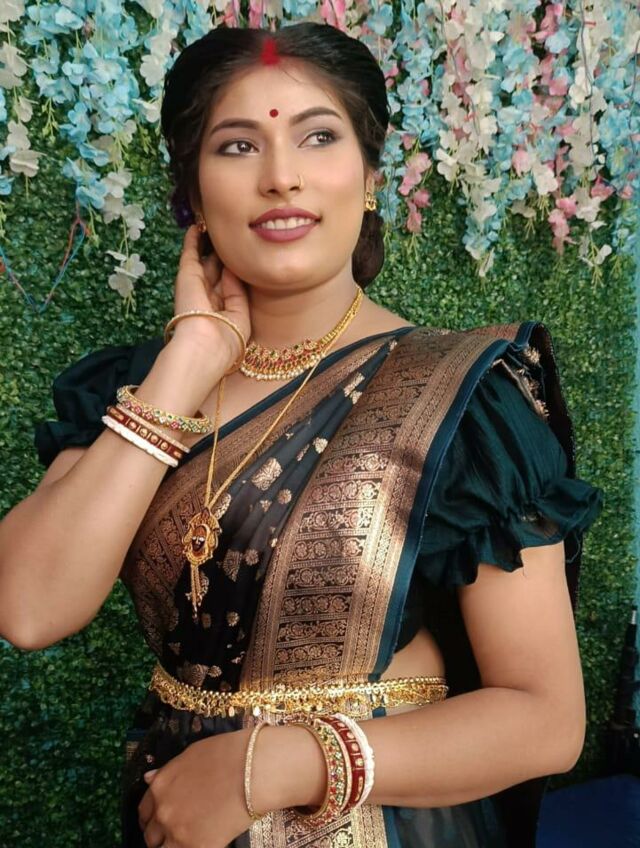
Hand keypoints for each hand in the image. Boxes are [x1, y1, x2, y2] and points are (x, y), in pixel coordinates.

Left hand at [138, 728, 256, 847]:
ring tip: (185, 840)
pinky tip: (199, 843)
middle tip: (175, 831)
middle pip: (150, 834)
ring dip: (170, 845)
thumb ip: (167, 772)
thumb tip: (149, 778)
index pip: (143, 810)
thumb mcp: (191, 755)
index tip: (158, 820)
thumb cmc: (227, 755)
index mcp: (160, 786)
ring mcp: (178, 833)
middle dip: (160, 834)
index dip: (151, 816)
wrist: (253, 770)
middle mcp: (163, 811)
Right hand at [171, 224, 251, 370]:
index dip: (236, 269)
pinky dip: (192, 240)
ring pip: (204, 260)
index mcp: (224, 310)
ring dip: (209, 244)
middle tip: (230, 235)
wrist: (205, 344)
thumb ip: (238, 291)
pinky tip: (196, 226)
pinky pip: (190, 253)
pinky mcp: (186, 276)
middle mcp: (209, 297)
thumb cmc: (228, 337)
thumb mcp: (241, 316)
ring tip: (213, 224)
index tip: (244, 253)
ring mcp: (197, 286)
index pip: (231, 284)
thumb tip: (232, 267)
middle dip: (223, 255)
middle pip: (218, 270)